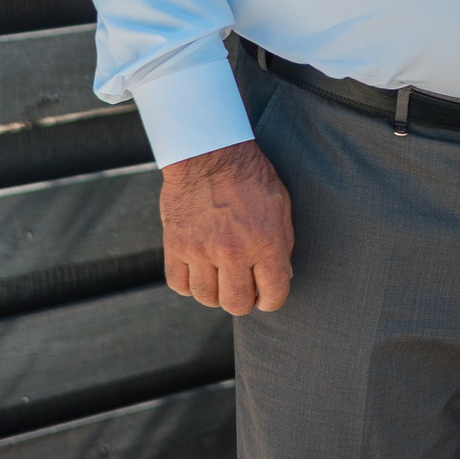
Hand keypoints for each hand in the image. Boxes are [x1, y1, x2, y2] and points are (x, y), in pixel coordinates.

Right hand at [161, 140, 293, 315]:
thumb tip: (282, 276)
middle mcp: (232, 251)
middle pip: (236, 303)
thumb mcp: (281, 207)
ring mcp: (201, 250)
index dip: (272, 301)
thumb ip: (283, 244)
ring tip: (222, 280)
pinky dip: (189, 285)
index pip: (273, 294)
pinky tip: (200, 273)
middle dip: (244, 302)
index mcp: (265, 242)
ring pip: (206, 297)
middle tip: (244, 290)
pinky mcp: (176, 245)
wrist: (210, 155)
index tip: (267, 297)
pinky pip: (179, 284)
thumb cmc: (252, 178)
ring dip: (216, 294)